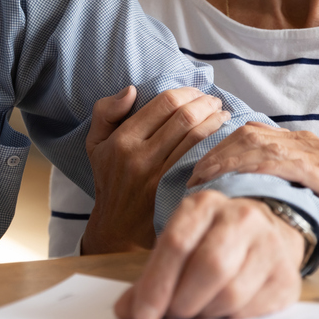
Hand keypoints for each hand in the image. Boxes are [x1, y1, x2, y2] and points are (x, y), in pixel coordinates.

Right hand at [81, 86, 229, 253]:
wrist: (117, 228)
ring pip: (196, 138)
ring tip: (223, 115)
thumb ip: (105, 111)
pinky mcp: (174, 192)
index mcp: (122, 140)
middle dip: (205, 104)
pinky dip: (215, 146)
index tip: (196, 92)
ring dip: (215, 121)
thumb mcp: (96, 143)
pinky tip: (222, 139)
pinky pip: (200, 161)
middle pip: (184, 118)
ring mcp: (159, 177)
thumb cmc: (110, 179)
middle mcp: (140, 157)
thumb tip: (131, 90)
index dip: (186, 92)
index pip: (163, 103)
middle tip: (215, 101)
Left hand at [115, 191, 304, 318]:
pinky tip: (223, 311)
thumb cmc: (211, 242)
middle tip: (174, 315)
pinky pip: (252, 310)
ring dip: (206, 313)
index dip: (156, 285)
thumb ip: (151, 276)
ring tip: (198, 311)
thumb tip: (125, 312)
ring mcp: (269, 245)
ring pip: (232, 292)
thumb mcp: (179, 245)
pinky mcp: (287, 276)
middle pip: (209, 266)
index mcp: (204, 204)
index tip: (142, 317)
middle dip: (183, 301)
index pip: (176, 244)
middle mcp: (241, 217)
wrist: (266, 234)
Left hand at [188, 122, 318, 246]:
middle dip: (214, 152)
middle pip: (247, 134)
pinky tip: (236, 179)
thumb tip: (247, 192)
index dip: (218, 147)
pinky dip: (254, 168)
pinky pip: (282, 163)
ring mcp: (315, 154)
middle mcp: (304, 142)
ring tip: (204, 179)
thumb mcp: (312, 189)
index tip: (197, 168)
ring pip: (258, 144)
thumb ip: (285, 182)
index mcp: (300, 144)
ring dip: (225, 159)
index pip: (249, 134)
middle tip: (192, 175)